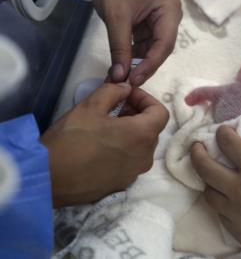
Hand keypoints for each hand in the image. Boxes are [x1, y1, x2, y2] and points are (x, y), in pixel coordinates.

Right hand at [40, 83, 168, 206]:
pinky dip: (124, 149)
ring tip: (106, 126)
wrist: (48, 179)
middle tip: (114, 107)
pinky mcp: (123, 184)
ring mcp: (135, 173)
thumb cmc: (71, 139)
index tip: (127, 96)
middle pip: (152, 129)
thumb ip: (114, 92)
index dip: (146, 99)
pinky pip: (131, 161)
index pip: (160, 112)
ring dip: (131, 131)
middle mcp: (145, 156)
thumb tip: (126, 89)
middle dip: (137, 114)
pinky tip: (101, 146)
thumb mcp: (91, 106)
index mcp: (142, 135)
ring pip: (142, 146)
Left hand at [86, 0, 181, 85]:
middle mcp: (170, 18)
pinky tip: (122, 69)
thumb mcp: (116, 18)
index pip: (164, 43)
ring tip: (121, 79)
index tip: (135, 79)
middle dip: (144, 67)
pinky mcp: (150, 29)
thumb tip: (119, 77)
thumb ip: (119, 48)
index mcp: (169, 9)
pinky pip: (145, 48)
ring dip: (137, 65)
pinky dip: (133, 59)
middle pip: (161, 50)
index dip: (151, 64)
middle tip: (128, 84)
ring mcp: (161, 24)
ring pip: (152, 52)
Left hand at [191, 126, 240, 258]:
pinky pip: (220, 213)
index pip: (228, 143)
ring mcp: (234, 211)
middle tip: (196, 147)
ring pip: (208, 193)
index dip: (222, 133)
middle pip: (204, 167)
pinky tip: (227, 201)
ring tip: (212, 178)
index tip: (222, 131)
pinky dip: (222, 204)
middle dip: (197, 153)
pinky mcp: (234, 229)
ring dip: (208, 182)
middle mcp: (239, 188)